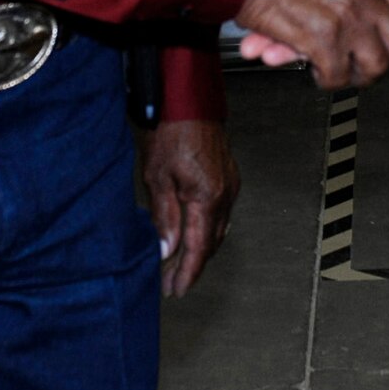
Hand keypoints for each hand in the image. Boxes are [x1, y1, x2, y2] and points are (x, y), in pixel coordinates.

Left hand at [139, 119, 238, 297]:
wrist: (188, 100)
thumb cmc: (171, 130)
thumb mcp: (158, 177)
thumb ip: (163, 217)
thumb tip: (166, 250)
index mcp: (207, 197)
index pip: (198, 248)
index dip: (187, 273)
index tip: (175, 289)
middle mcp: (225, 194)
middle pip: (211, 243)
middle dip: (192, 266)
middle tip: (172, 282)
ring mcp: (230, 185)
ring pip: (218, 230)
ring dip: (200, 249)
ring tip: (179, 264)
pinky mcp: (229, 177)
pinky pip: (221, 213)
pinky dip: (207, 230)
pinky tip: (193, 234)